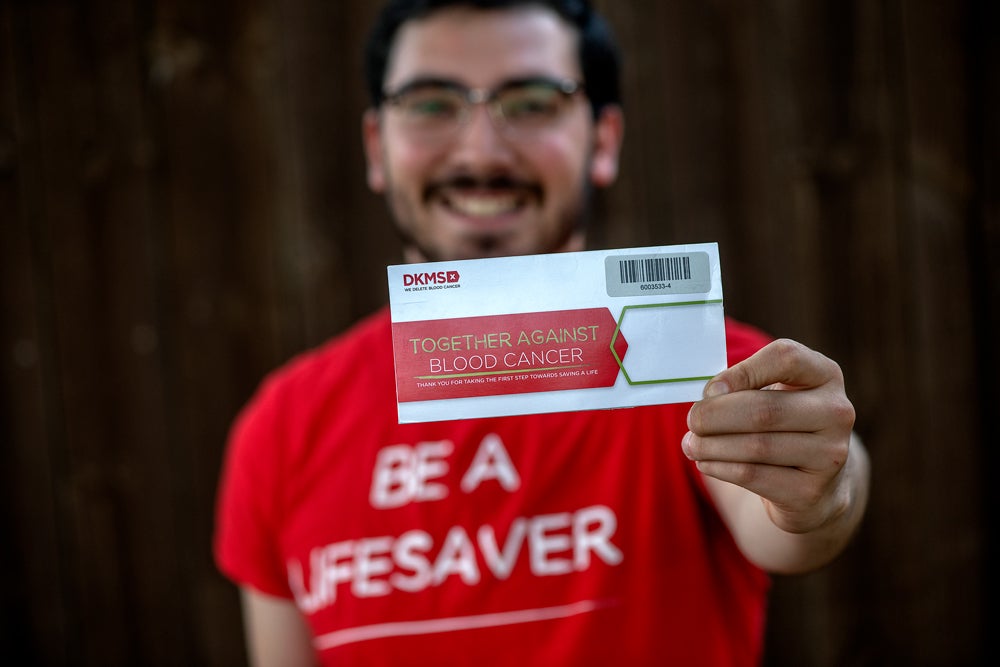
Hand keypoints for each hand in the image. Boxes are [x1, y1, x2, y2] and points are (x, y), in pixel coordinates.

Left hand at [684, 338, 856, 534]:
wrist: (814, 481)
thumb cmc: (782, 424)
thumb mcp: (773, 393)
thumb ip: (744, 386)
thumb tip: (706, 398)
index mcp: (825, 374)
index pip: (785, 358)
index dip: (741, 372)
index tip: (710, 390)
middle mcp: (836, 412)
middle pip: (765, 409)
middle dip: (715, 415)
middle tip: (692, 420)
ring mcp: (829, 455)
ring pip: (756, 447)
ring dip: (711, 445)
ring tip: (691, 444)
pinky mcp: (811, 491)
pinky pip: (753, 476)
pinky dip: (720, 467)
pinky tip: (705, 463)